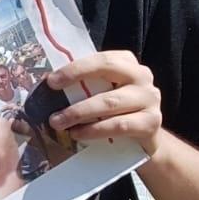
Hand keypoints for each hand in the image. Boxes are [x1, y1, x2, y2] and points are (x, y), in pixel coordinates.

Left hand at [44, 50, 161, 156]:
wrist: (143, 140)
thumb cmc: (114, 111)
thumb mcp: (100, 93)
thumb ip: (82, 85)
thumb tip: (47, 84)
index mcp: (126, 62)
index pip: (100, 59)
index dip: (75, 68)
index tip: (51, 81)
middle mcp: (141, 75)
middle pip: (107, 73)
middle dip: (75, 84)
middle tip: (51, 105)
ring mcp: (150, 98)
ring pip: (110, 102)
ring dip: (79, 113)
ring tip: (58, 123)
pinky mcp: (151, 122)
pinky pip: (119, 125)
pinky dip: (95, 130)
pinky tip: (78, 134)